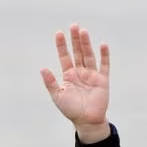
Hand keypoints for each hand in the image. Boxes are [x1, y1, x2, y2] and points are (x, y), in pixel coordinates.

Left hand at [40, 23, 109, 143]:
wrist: (87, 121)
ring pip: (89, 55)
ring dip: (86, 44)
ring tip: (83, 31)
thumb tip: (42, 68)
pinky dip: (104, 55)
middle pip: (77, 52)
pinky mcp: (102, 80)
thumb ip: (50, 82)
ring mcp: (92, 75)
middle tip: (73, 25)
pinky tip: (102, 45)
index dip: (62, 45)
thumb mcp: (58, 96)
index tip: (59, 33)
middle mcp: (80, 72)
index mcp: (68, 75)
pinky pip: (104, 65)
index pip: (64, 56)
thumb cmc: (71, 110)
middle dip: (75, 40)